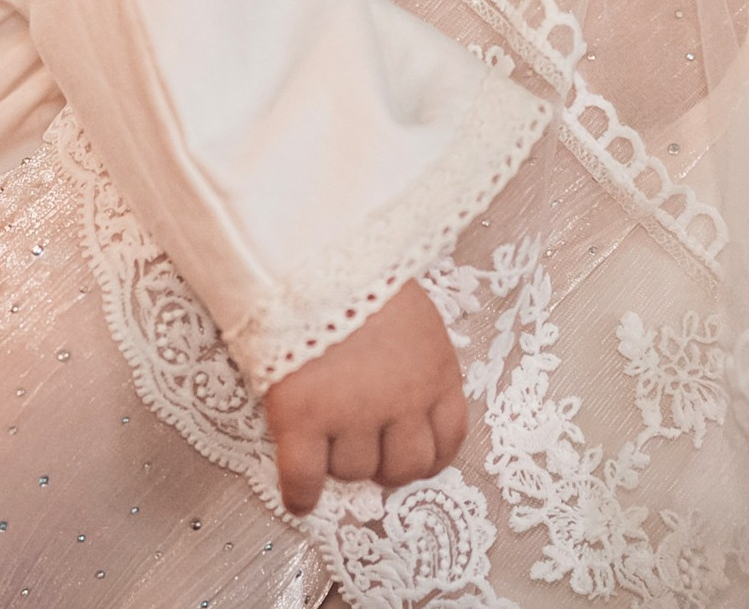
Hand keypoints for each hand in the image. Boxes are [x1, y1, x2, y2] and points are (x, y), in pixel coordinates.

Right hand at [262, 281, 468, 516]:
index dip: (428, 457)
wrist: (308, 252)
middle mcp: (402, 400)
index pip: (448, 439)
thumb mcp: (412, 315)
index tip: (411, 459)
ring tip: (322, 439)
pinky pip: (305, 477)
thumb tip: (405, 405)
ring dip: (339, 462)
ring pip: (353, 470)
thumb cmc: (356, 274)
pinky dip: (301, 493)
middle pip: (404, 466)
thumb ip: (416, 362)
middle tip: (366, 454)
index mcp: (436, 370)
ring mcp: (352, 412)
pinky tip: (300, 496)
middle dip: (386, 466)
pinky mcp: (302, 417)